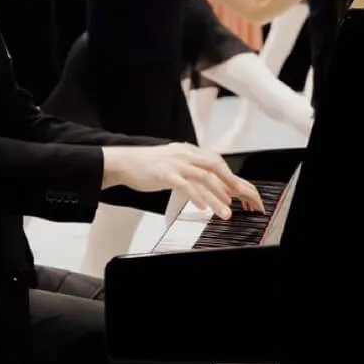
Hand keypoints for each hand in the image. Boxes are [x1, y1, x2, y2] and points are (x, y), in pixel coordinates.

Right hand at [100, 143, 259, 220]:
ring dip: (216, 197)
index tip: (238, 190)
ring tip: (224, 212)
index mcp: (189, 152)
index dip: (229, 176)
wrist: (125, 162)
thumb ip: (190, 168)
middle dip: (229, 184)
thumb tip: (206, 181)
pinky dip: (196, 197)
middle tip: (239, 199)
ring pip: (203, 180)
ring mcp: (176, 164)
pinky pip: (185, 186)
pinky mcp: (165, 175)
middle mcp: (185, 155)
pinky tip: (202, 208)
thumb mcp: (174, 161)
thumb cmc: (148, 165)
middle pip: (214, 167)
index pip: (216, 161)